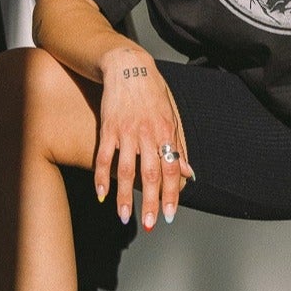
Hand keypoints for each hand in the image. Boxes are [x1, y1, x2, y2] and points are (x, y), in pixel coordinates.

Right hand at [95, 46, 196, 231]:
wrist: (129, 67)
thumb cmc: (153, 93)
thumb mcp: (173, 116)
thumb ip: (179, 146)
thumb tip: (189, 173)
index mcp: (166, 132)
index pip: (171, 169)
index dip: (171, 193)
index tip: (170, 214)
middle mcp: (147, 134)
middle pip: (150, 174)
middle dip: (150, 202)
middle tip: (150, 223)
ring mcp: (126, 131)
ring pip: (125, 170)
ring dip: (124, 196)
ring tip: (123, 217)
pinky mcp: (108, 128)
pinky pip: (104, 156)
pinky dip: (101, 177)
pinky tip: (101, 194)